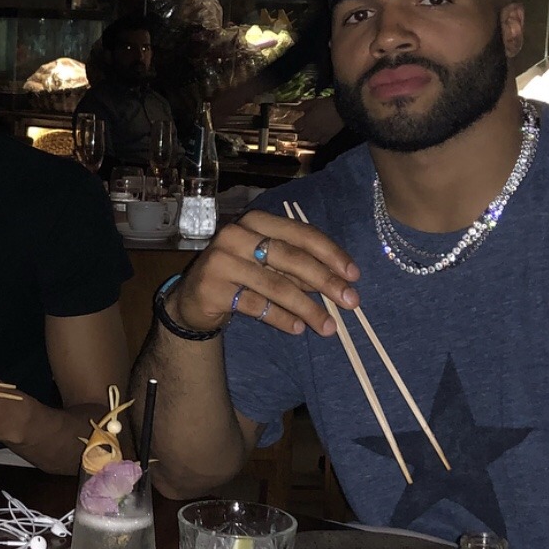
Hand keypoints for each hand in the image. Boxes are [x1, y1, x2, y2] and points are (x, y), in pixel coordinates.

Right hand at [166, 210, 360, 337]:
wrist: (194, 298)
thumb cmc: (243, 275)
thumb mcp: (271, 264)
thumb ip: (300, 267)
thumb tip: (342, 282)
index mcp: (257, 220)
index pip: (301, 233)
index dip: (331, 254)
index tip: (354, 275)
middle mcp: (237, 234)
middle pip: (291, 257)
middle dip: (325, 281)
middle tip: (350, 302)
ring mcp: (222, 260)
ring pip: (275, 285)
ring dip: (307, 308)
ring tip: (328, 326)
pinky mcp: (212, 287)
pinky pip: (256, 305)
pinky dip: (281, 318)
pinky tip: (298, 328)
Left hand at [294, 98, 342, 143]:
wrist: (342, 109)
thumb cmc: (327, 104)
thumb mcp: (313, 102)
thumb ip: (303, 106)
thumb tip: (294, 108)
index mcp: (306, 120)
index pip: (296, 126)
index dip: (296, 125)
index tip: (298, 124)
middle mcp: (311, 129)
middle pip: (302, 136)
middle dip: (301, 134)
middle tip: (303, 131)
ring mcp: (320, 134)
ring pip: (311, 141)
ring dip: (310, 138)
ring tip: (311, 134)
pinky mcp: (328, 136)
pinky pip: (322, 142)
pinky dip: (320, 141)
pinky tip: (321, 137)